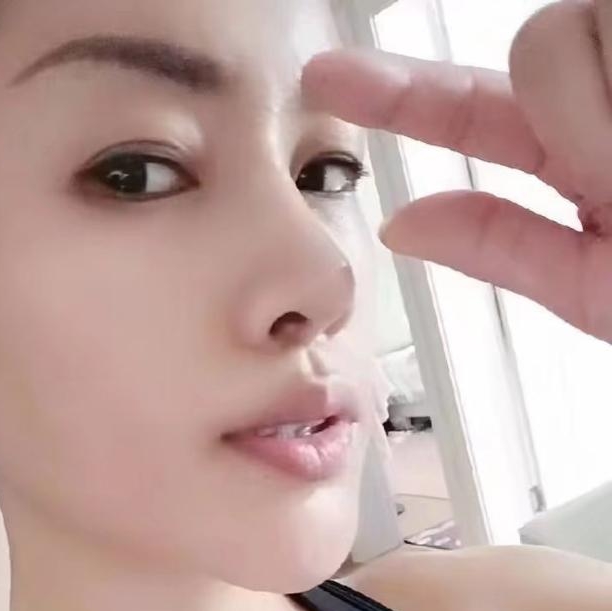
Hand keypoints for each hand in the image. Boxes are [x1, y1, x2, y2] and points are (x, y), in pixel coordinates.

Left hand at [303, 0, 611, 342]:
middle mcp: (606, 96)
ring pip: (556, 36)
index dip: (403, 98)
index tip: (325, 80)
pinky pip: (596, 18)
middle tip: (611, 176)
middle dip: (561, 110)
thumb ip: (509, 250)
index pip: (478, 115)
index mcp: (581, 158)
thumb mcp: (602, 286)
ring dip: (597, 110)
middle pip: (532, 51)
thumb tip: (406, 224)